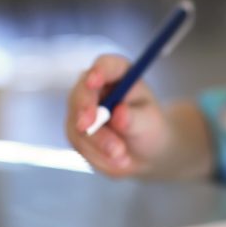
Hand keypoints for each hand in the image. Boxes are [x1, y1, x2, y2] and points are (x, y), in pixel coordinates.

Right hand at [65, 54, 172, 177]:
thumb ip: (136, 118)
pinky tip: (119, 161)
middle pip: (82, 91)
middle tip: (87, 125)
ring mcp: (81, 108)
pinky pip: (79, 143)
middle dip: (84, 108)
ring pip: (78, 123)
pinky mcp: (75, 130)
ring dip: (97, 141)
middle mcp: (95, 87)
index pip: (105, 65)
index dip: (98, 71)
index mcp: (119, 74)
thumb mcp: (150, 124)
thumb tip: (119, 113)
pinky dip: (97, 155)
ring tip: (122, 156)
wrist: (144, 151)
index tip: (94, 81)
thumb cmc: (150, 128)